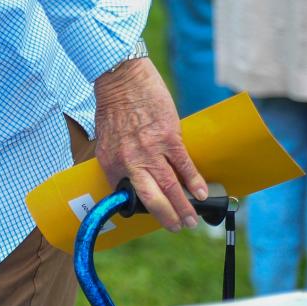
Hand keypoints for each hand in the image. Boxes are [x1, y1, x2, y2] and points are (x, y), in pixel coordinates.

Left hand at [93, 58, 207, 230]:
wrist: (121, 78)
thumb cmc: (113, 105)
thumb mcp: (106, 138)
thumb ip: (118, 158)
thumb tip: (132, 174)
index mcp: (110, 162)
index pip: (125, 194)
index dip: (140, 207)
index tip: (151, 214)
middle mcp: (129, 161)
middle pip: (150, 198)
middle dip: (165, 216)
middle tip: (177, 227)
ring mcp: (149, 150)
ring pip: (170, 186)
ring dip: (183, 206)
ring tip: (191, 219)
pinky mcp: (168, 138)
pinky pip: (184, 165)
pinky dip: (194, 182)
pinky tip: (201, 194)